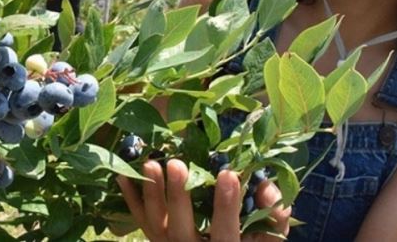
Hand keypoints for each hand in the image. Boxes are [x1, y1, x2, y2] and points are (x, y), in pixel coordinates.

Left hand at [117, 158, 290, 240]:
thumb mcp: (269, 238)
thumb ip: (274, 215)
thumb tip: (265, 185)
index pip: (225, 233)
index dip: (226, 205)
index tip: (227, 174)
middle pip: (180, 231)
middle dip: (177, 197)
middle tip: (176, 164)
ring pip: (156, 225)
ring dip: (151, 194)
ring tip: (150, 163)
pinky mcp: (158, 241)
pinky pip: (141, 222)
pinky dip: (131, 200)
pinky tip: (122, 177)